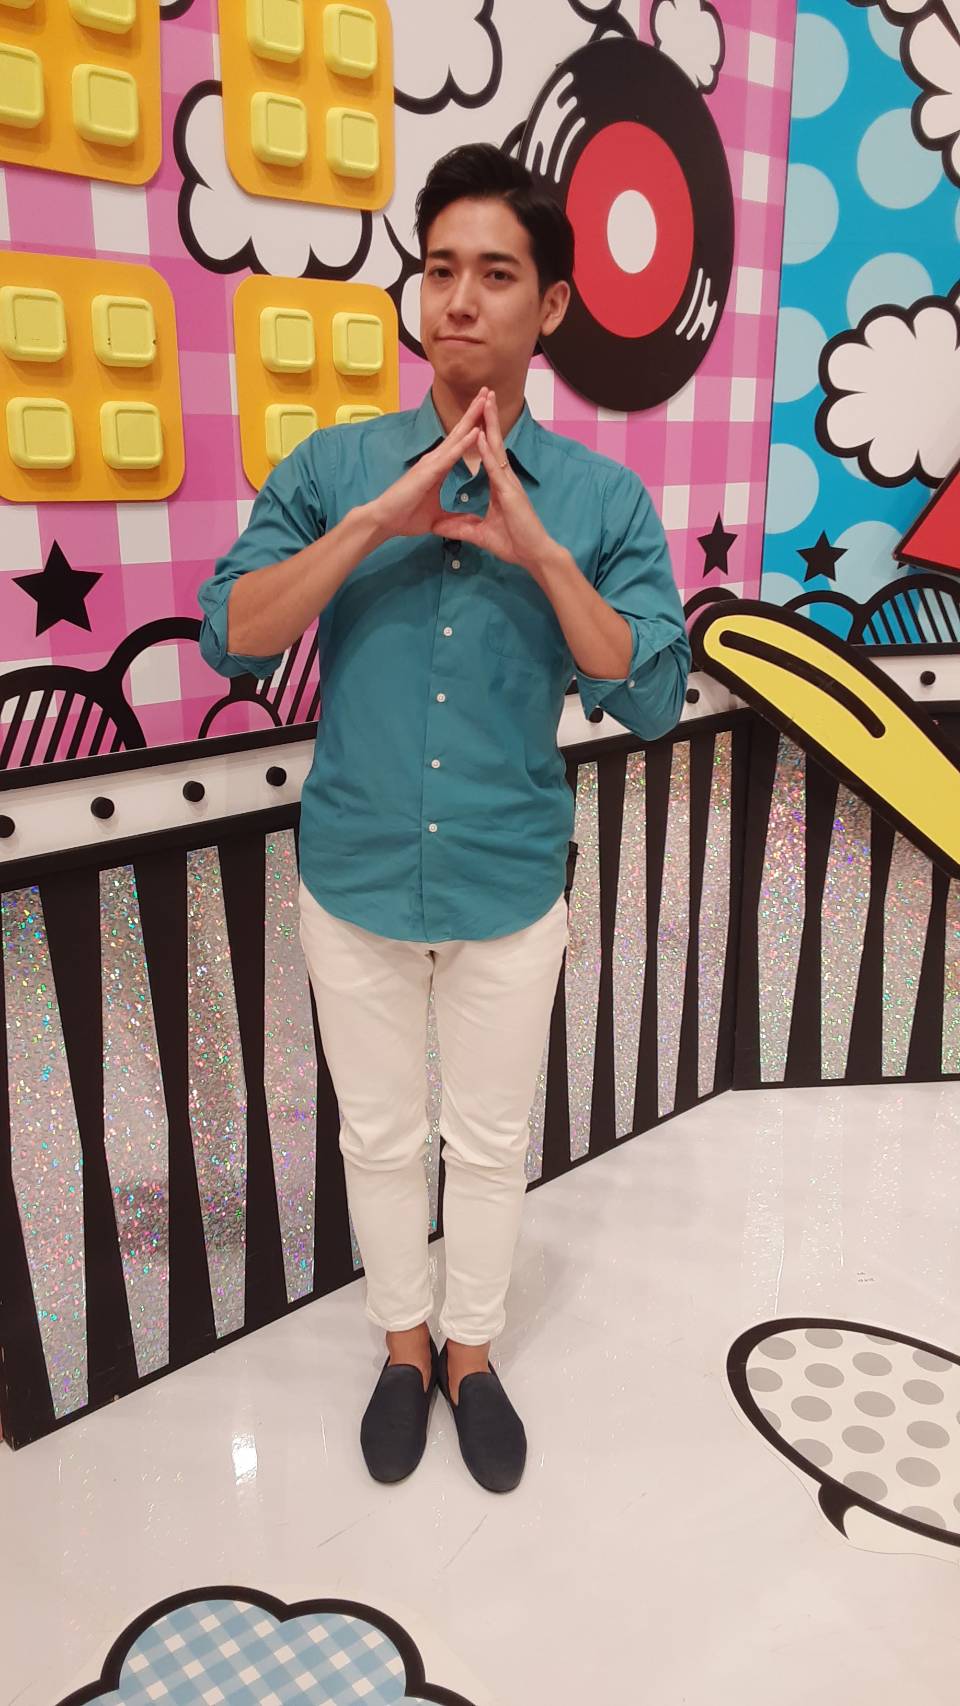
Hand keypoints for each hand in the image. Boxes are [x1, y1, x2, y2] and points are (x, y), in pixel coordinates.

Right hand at [365, 389, 486, 544]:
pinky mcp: (428, 472)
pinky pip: (450, 456)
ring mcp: (431, 463)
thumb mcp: (437, 518)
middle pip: (459, 432)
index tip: (488, 411)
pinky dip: (463, 443)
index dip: (474, 426)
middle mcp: (435, 459)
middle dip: (475, 411)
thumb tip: (467, 522)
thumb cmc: (406, 517)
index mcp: (439, 467)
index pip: (460, 442)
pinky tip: (475, 431)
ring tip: (484, 400)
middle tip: (488, 391)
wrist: (384, 522)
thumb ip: (453, 517)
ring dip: (471, 419)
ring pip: (456, 437)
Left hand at [431, 392, 555, 577]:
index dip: (482, 433)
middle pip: (494, 442)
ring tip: (485, 401)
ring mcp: (509, 483)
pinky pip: (496, 468)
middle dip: (488, 418)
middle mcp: (506, 479)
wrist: (534, 556)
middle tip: (483, 393)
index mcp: (500, 485)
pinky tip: (482, 435)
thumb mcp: (479, 535)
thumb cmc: (514, 544)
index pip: (488, 453)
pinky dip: (488, 451)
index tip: (475, 415)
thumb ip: (459, 528)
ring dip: (490, 424)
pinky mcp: (511, 493)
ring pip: (497, 448)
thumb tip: (438, 527)